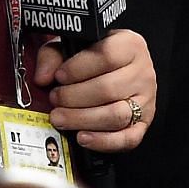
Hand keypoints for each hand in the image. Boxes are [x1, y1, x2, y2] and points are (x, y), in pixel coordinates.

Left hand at [32, 29, 155, 151]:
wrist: (120, 70)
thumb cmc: (96, 59)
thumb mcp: (75, 46)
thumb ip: (54, 55)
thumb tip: (43, 77)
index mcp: (130, 46)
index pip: (107, 56)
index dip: (78, 68)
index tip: (59, 76)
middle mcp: (142, 72)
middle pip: (108, 89)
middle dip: (73, 97)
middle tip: (55, 99)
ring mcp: (145, 100)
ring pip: (116, 115)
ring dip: (82, 119)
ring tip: (60, 118)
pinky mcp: (144, 124)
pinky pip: (127, 138)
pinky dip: (103, 141)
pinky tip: (82, 137)